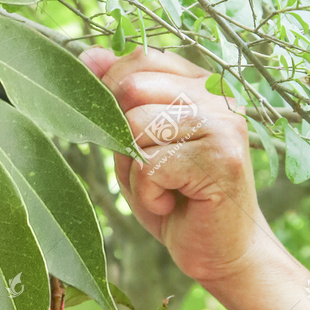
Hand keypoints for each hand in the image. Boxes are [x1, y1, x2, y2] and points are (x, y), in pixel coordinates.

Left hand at [80, 46, 270, 289]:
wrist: (217, 250)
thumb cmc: (173, 201)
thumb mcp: (134, 151)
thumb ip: (115, 108)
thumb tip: (86, 58)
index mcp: (197, 86)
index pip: (139, 59)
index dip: (108, 92)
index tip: (111, 129)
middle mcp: (216, 95)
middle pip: (131, 89)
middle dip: (117, 134)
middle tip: (142, 171)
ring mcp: (223, 123)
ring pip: (138, 126)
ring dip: (134, 171)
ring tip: (163, 189)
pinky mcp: (221, 158)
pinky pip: (152, 166)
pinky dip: (148, 194)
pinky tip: (170, 203)